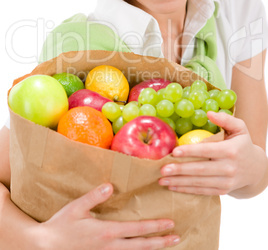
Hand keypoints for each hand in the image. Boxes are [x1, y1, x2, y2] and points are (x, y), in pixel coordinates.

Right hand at [40, 183, 179, 249]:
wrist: (46, 248)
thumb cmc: (61, 226)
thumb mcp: (76, 208)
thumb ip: (95, 196)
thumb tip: (110, 186)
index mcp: (107, 232)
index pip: (137, 229)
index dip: (155, 227)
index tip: (169, 223)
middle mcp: (110, 246)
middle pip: (141, 246)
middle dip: (160, 242)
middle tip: (177, 237)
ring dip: (152, 249)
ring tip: (165, 245)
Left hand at [159, 111, 266, 195]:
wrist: (256, 169)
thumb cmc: (243, 144)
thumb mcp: (240, 128)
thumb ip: (225, 119)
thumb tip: (209, 113)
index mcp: (231, 151)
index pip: (207, 151)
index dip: (190, 151)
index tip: (174, 152)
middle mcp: (229, 168)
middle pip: (201, 170)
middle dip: (180, 170)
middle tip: (162, 169)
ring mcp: (226, 182)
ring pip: (199, 183)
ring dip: (179, 182)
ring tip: (162, 179)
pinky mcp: (223, 191)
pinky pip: (203, 191)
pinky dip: (187, 190)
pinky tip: (173, 187)